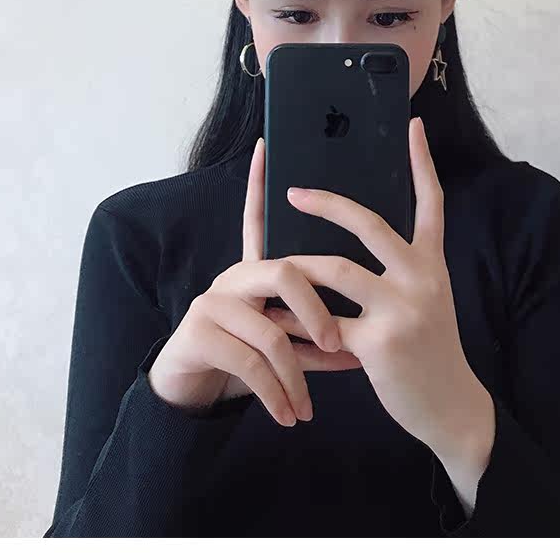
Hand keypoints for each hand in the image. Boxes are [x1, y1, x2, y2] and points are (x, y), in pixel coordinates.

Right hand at [147, 137, 361, 425]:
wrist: (197, 394)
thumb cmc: (248, 360)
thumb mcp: (286, 341)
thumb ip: (315, 329)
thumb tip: (362, 338)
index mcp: (258, 271)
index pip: (261, 219)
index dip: (260, 184)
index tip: (265, 145)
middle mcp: (234, 276)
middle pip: (284, 272)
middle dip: (317, 311)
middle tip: (340, 344)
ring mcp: (212, 302)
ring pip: (268, 330)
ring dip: (296, 374)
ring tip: (309, 407)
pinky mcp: (198, 334)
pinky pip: (249, 362)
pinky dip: (276, 393)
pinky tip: (288, 414)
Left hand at [279, 117, 494, 455]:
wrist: (451, 406)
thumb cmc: (429, 348)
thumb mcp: (426, 299)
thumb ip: (396, 270)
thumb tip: (345, 243)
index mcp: (432, 262)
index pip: (431, 201)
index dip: (422, 162)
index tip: (413, 124)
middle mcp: (422, 277)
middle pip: (370, 223)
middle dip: (327, 203)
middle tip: (293, 190)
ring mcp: (402, 308)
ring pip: (335, 270)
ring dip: (297, 267)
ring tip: (270, 264)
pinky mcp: (381, 343)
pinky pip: (323, 325)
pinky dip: (295, 327)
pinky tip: (276, 327)